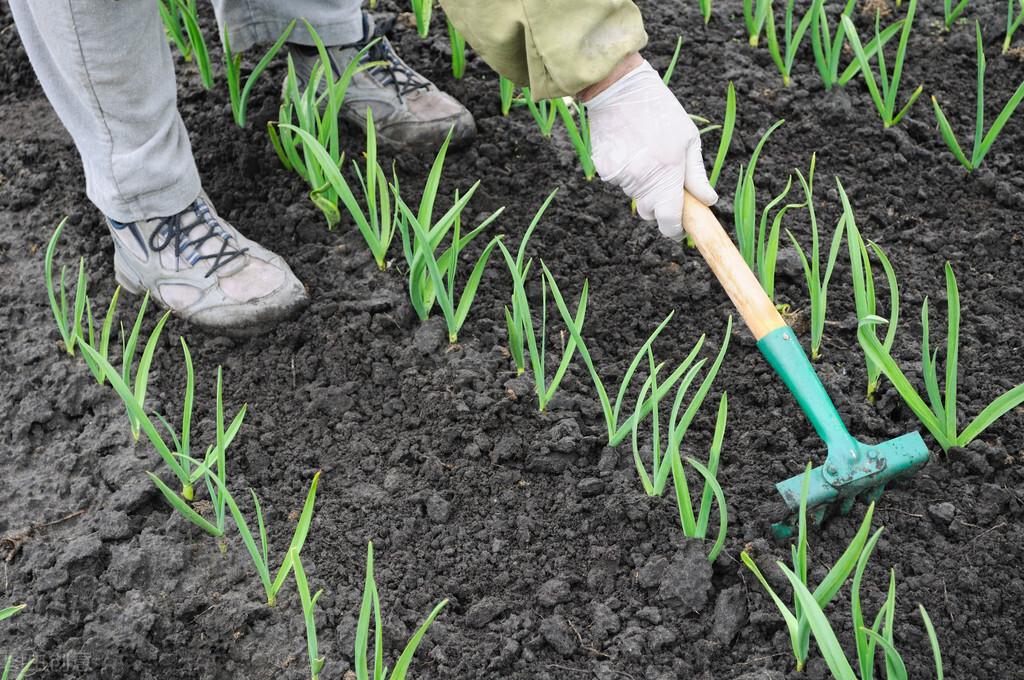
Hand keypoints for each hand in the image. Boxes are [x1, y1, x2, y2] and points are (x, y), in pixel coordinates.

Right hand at [583, 59, 717, 240]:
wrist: (620, 89)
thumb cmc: (660, 111)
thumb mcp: (688, 139)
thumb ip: (696, 175)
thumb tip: (708, 200)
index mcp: (668, 174)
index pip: (669, 220)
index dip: (675, 229)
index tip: (679, 229)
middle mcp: (642, 180)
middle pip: (650, 213)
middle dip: (660, 205)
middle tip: (665, 181)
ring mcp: (620, 176)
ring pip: (635, 196)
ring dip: (643, 186)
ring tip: (646, 154)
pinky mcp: (604, 169)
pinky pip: (619, 182)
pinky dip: (626, 173)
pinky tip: (629, 149)